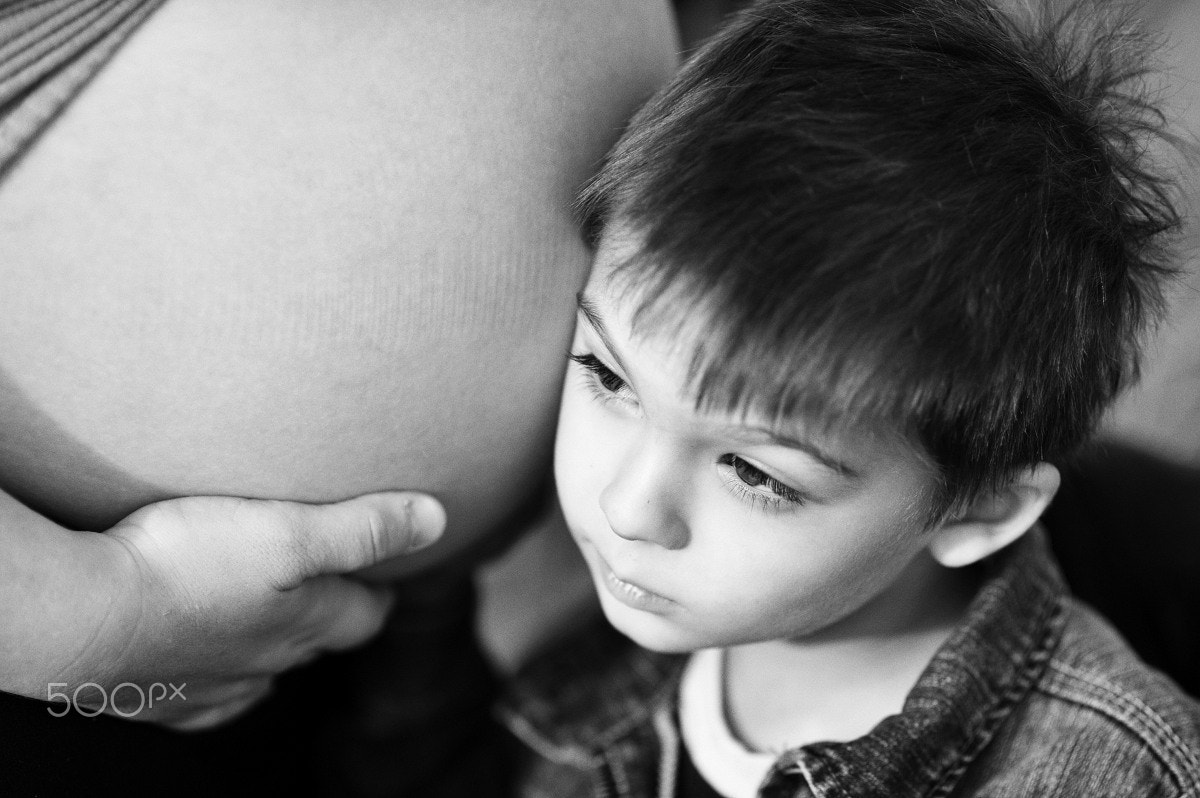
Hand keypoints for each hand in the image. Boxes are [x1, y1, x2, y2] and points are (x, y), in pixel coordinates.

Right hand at [62, 492, 444, 730]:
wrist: (84, 618)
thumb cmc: (187, 566)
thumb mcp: (288, 530)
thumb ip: (362, 528)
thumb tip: (436, 520)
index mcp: (304, 620)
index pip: (363, 614)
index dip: (379, 591)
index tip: (386, 572)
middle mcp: (267, 660)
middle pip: (316, 641)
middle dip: (332, 613)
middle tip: (334, 583)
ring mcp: (214, 683)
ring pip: (263, 668)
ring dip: (275, 642)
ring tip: (274, 614)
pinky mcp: (162, 694)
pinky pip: (209, 699)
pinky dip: (223, 681)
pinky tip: (219, 669)